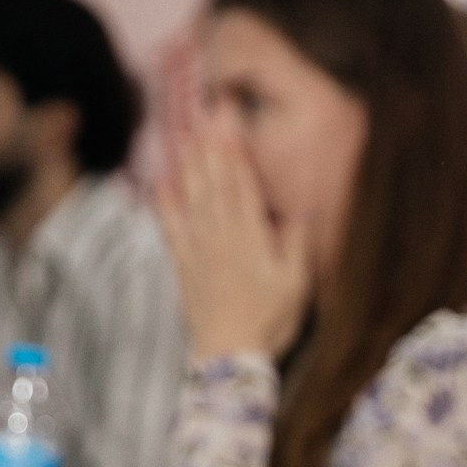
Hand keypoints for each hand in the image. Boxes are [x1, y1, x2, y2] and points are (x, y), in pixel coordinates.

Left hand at [159, 129, 311, 363]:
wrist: (229, 356)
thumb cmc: (270, 322)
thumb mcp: (296, 285)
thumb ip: (296, 243)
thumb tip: (304, 207)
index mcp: (249, 235)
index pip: (241, 180)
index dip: (235, 145)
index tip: (230, 116)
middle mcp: (220, 233)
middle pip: (214, 179)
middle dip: (210, 142)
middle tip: (204, 109)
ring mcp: (198, 247)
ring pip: (192, 195)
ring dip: (190, 162)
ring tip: (187, 132)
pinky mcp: (184, 265)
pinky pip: (172, 227)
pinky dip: (166, 203)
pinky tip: (162, 182)